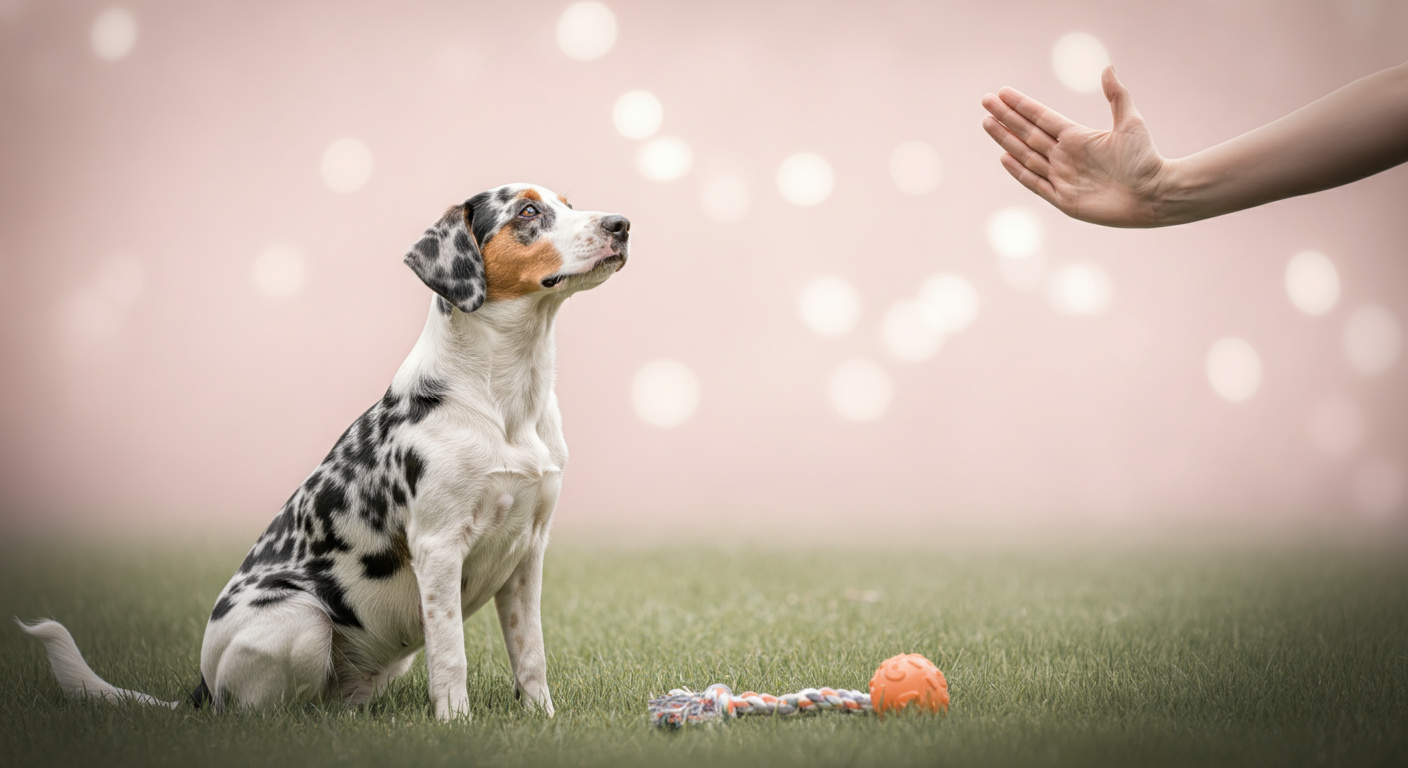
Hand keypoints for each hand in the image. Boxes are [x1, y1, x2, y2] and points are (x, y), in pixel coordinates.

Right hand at [982, 67, 1172, 226]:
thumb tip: (1107, 68)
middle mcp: (1065, 155)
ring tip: (987, 123)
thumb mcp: (1131, 123)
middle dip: (1006, 118)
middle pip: (1028, 133)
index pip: (1041, 117)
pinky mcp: (1063, 199)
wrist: (1154, 195)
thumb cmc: (1147, 159)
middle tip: (985, 102)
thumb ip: (1117, 96)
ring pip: (1026, 154)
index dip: (1021, 105)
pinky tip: (1004, 157)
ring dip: (1006, 139)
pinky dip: (1019, 171)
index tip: (1003, 93)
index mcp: (1078, 136)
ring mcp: (1062, 177)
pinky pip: (1035, 183)